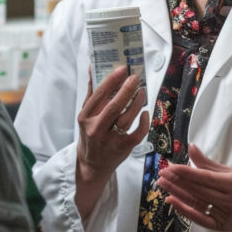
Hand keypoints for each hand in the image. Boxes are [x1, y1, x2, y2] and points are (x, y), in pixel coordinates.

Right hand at [76, 65, 149, 218]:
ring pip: (127, 118)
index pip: (99, 95)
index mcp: (85, 117)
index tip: (122, 69)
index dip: (112, 81)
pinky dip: (143, 122)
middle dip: (127, 89)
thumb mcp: (86, 115)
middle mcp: (96, 128)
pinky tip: (145, 113)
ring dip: (137, 103)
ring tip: (142, 92)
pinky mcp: (123, 148)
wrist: (92, 164)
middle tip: (136, 77)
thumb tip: (93, 67)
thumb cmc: (90, 134)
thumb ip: (91, 92)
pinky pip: (137, 133)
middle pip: (114, 106)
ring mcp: (109, 140)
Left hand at [157, 143, 231, 231]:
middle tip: (162, 174)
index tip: (170, 167)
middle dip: (177, 182)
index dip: (185, 172)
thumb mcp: (231, 171)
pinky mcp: (222, 226)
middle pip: (198, 190)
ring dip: (177, 194)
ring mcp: (226, 215)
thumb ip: (208, 162)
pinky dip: (185, 211)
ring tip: (163, 185)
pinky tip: (173, 202)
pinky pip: (201, 219)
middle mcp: (230, 200)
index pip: (203, 177)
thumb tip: (191, 148)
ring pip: (197, 203)